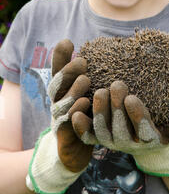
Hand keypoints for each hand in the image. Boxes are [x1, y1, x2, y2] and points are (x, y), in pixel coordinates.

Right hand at [28, 39, 93, 193]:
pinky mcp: (66, 137)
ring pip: (62, 105)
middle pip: (57, 86)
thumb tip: (81, 45)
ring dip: (72, 91)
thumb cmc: (82, 116)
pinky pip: (68, 125)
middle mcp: (58, 104)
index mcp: (62, 92)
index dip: (60, 58)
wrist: (74, 151)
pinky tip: (85, 103)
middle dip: (67, 72)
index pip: (58, 72)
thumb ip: (82, 72)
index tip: (67, 42)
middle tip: (82, 61)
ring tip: (85, 79)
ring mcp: (59, 121)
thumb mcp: (82, 92)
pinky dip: (75, 113)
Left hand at [72, 80, 168, 176]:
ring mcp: (110, 141)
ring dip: (99, 111)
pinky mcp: (96, 138)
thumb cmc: (160, 126)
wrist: (140, 140)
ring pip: (102, 130)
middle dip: (116, 107)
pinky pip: (87, 135)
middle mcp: (127, 143)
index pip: (142, 129)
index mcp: (147, 139)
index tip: (132, 97)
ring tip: (99, 91)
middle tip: (116, 84)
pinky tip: (76, 112)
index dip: (136, 115)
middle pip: (120, 128)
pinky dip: (81, 126)